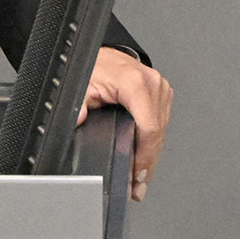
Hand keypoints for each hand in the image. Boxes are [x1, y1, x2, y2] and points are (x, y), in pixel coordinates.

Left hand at [81, 47, 172, 201]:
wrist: (103, 53)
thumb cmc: (94, 66)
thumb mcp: (81, 86)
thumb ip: (78, 105)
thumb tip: (77, 121)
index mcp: (136, 83)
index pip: (149, 127)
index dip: (145, 156)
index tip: (139, 175)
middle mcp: (153, 84)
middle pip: (157, 133)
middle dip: (148, 162)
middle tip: (139, 185)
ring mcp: (161, 89)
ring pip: (161, 130)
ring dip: (152, 153)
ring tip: (142, 176)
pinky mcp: (162, 93)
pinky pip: (160, 122)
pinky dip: (153, 140)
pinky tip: (146, 155)